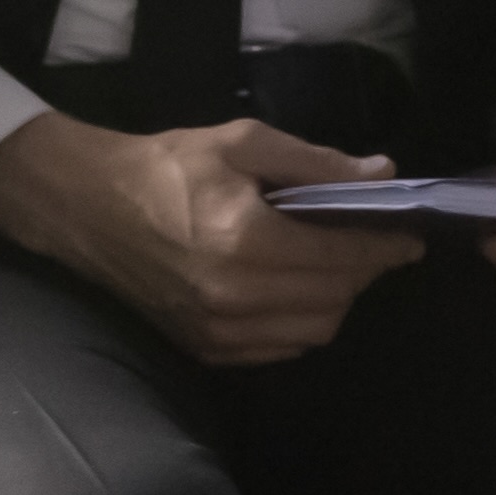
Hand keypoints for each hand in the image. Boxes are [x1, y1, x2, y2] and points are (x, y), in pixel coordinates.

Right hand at [0, 110, 417, 367]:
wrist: (87, 206)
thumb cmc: (166, 166)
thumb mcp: (241, 144)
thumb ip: (316, 163)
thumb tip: (382, 174)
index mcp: (247, 241)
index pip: (343, 256)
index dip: (384, 247)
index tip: (408, 236)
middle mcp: (236, 298)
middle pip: (335, 300)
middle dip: (362, 273)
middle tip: (368, 243)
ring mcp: (218, 332)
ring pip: (313, 332)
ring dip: (334, 301)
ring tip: (331, 266)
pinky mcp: (203, 350)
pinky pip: (278, 350)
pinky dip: (299, 324)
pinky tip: (293, 291)